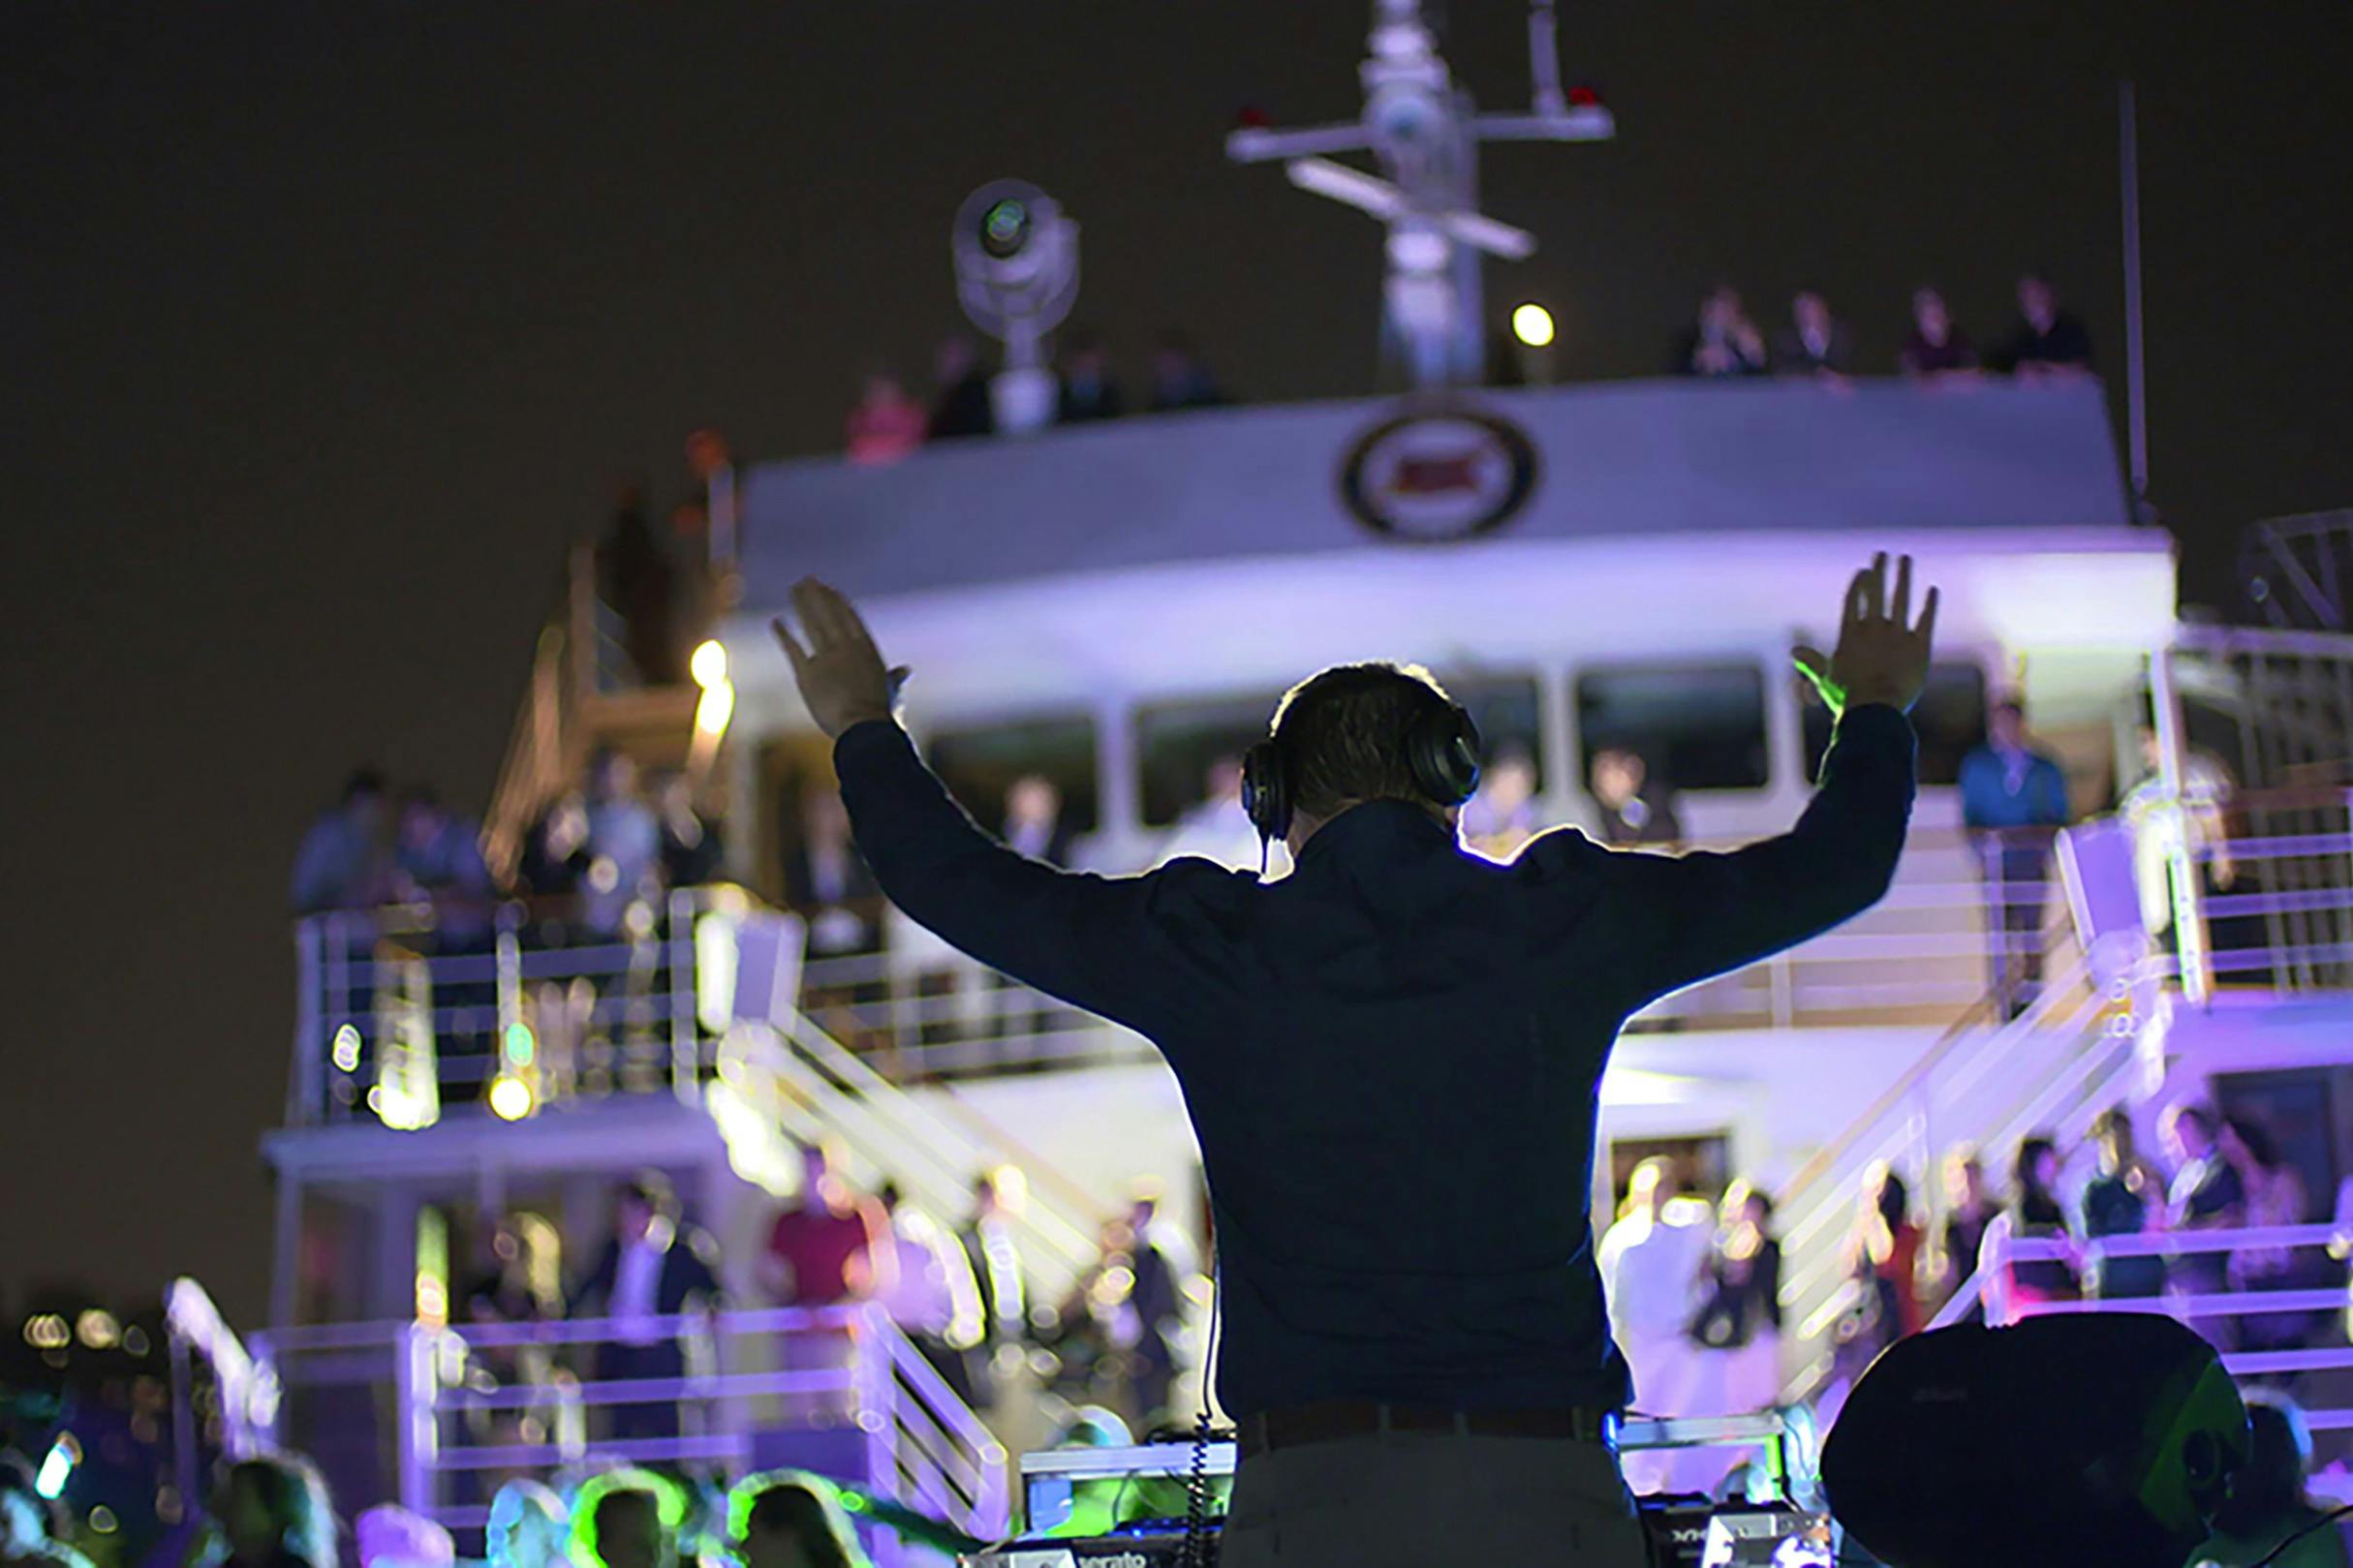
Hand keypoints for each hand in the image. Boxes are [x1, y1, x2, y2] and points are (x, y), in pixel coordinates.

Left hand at [772, 578, 908, 738]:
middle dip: (817, 595)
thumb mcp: (892, 692)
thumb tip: (906, 670)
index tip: (828, 589)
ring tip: (794, 588)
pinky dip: (784, 634)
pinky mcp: (807, 674)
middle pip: (828, 614)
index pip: (849, 618)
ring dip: (802, 604)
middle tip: (807, 579)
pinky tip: (776, 621)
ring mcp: (826, 659)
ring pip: (812, 624)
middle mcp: (846, 648)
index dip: (837, 601)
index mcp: (867, 650)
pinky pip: (793, 649)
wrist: (864, 728)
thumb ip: (894, 677)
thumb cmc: (881, 715)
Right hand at [1794, 552, 1937, 717]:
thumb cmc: (1847, 698)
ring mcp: (1898, 635)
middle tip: (1883, 553)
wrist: (1875, 708)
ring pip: (1901, 598)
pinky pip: (1926, 620)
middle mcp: (1874, 629)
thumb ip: (1812, 662)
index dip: (1859, 584)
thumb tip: (1793, 652)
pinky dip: (1930, 605)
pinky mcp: (1919, 647)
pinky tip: (1932, 590)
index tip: (1864, 570)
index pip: (1854, 600)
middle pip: (1877, 592)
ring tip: (1906, 559)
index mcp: (1851, 634)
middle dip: (1880, 571)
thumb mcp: (1825, 679)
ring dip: (1904, 577)